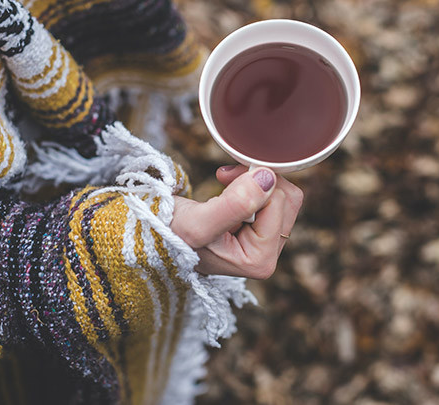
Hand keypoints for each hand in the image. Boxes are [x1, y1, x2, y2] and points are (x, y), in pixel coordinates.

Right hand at [170, 165, 302, 278]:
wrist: (151, 235)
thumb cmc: (168, 234)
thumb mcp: (197, 222)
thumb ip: (234, 204)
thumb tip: (269, 179)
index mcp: (259, 262)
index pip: (279, 203)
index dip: (253, 182)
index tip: (223, 178)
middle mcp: (267, 256)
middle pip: (288, 200)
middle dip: (257, 180)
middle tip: (224, 177)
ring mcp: (264, 244)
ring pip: (283, 196)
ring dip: (254, 180)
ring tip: (224, 183)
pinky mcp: (259, 231)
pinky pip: (273, 196)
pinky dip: (252, 183)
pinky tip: (228, 187)